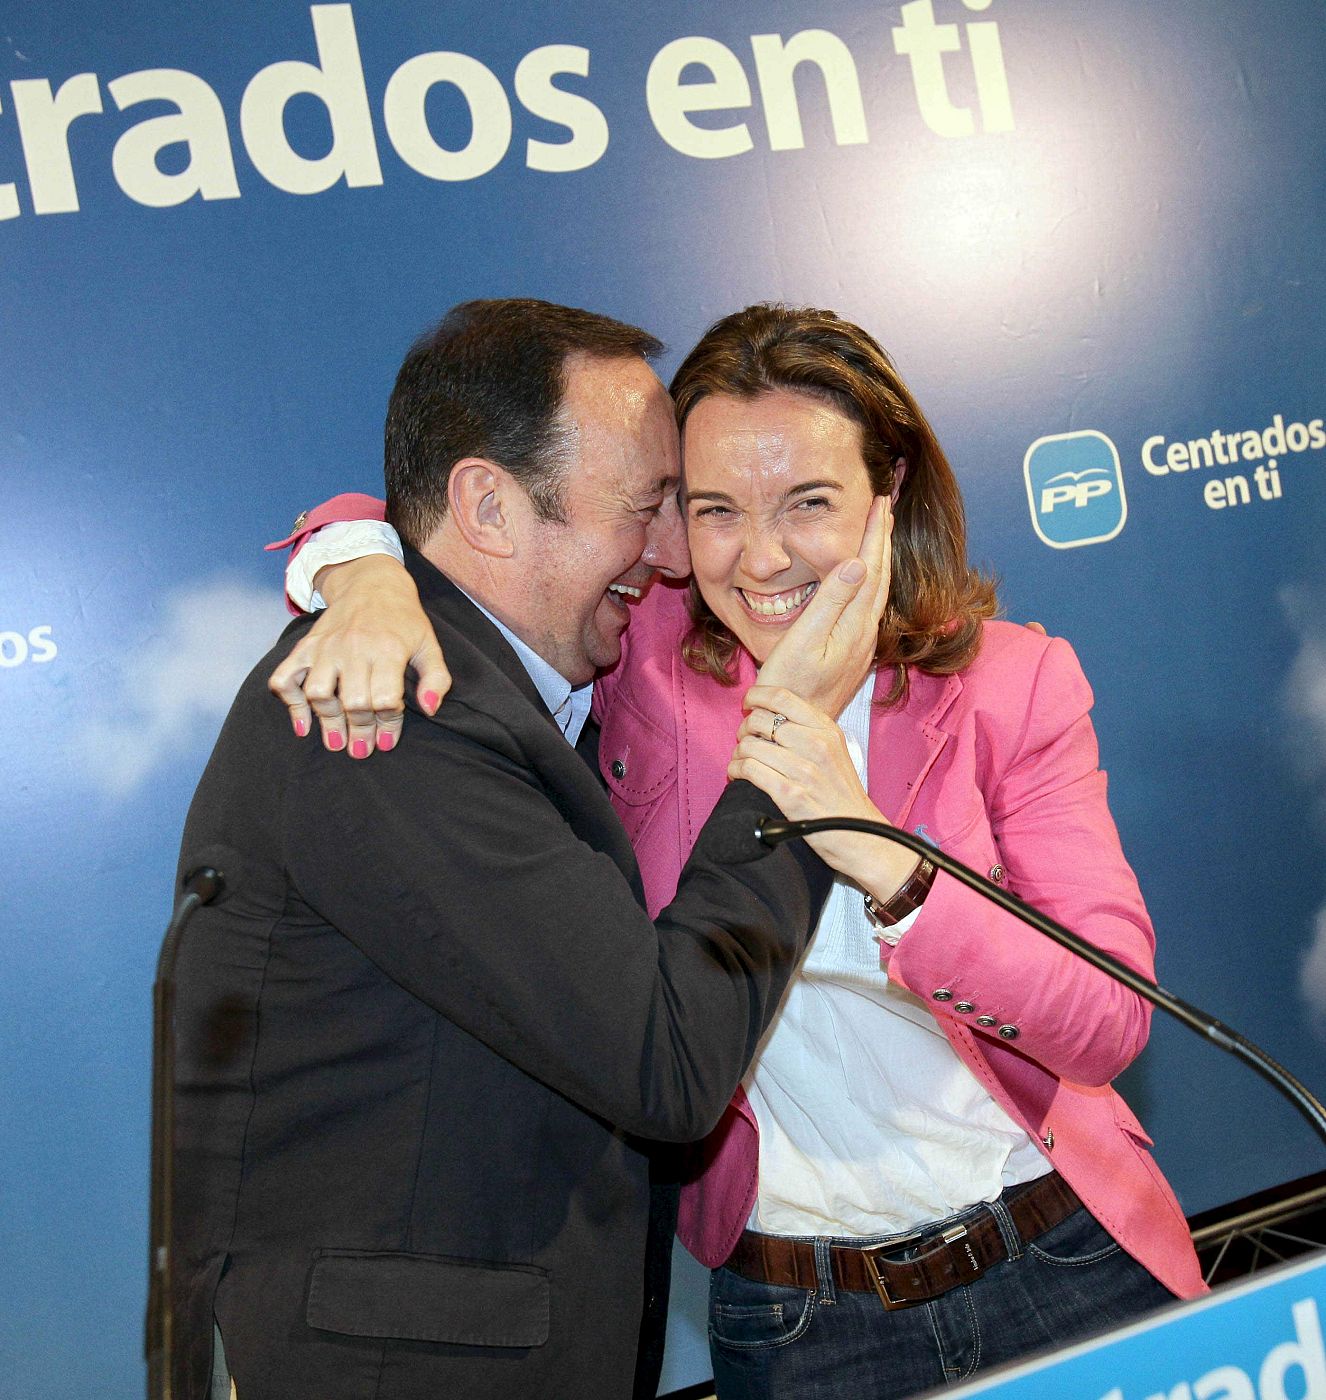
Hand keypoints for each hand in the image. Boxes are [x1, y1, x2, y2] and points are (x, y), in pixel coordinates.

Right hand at [267, 555, 450, 755]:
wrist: (371, 583)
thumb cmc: (404, 620)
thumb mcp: (429, 644)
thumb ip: (436, 678)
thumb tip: (429, 710)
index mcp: (387, 649)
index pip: (384, 699)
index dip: (387, 725)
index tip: (386, 742)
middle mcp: (353, 648)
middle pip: (353, 702)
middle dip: (358, 732)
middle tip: (361, 750)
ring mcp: (326, 647)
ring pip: (319, 693)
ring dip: (327, 722)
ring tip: (336, 742)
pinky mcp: (306, 646)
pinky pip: (286, 677)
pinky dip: (290, 703)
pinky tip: (303, 725)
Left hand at [728, 685, 917, 901]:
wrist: (861, 834)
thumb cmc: (842, 793)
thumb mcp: (834, 750)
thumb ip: (808, 730)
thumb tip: (770, 715)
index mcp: (826, 729)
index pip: (781, 697)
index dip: (756, 695)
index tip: (748, 702)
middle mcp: (816, 745)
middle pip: (759, 719)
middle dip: (744, 728)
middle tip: (745, 740)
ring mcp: (803, 770)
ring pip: (749, 746)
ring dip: (738, 753)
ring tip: (741, 761)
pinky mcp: (790, 795)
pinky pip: (749, 770)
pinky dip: (736, 771)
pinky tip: (738, 775)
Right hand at [755, 496, 891, 717]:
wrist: (792, 728)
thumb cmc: (790, 685)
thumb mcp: (805, 639)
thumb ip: (831, 600)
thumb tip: (857, 562)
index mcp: (856, 624)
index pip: (870, 568)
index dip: (874, 534)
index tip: (878, 502)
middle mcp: (865, 633)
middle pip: (879, 576)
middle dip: (881, 540)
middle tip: (883, 506)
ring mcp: (860, 645)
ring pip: (876, 591)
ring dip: (877, 559)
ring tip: (878, 534)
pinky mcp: (851, 654)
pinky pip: (866, 606)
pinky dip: (868, 582)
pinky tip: (863, 579)